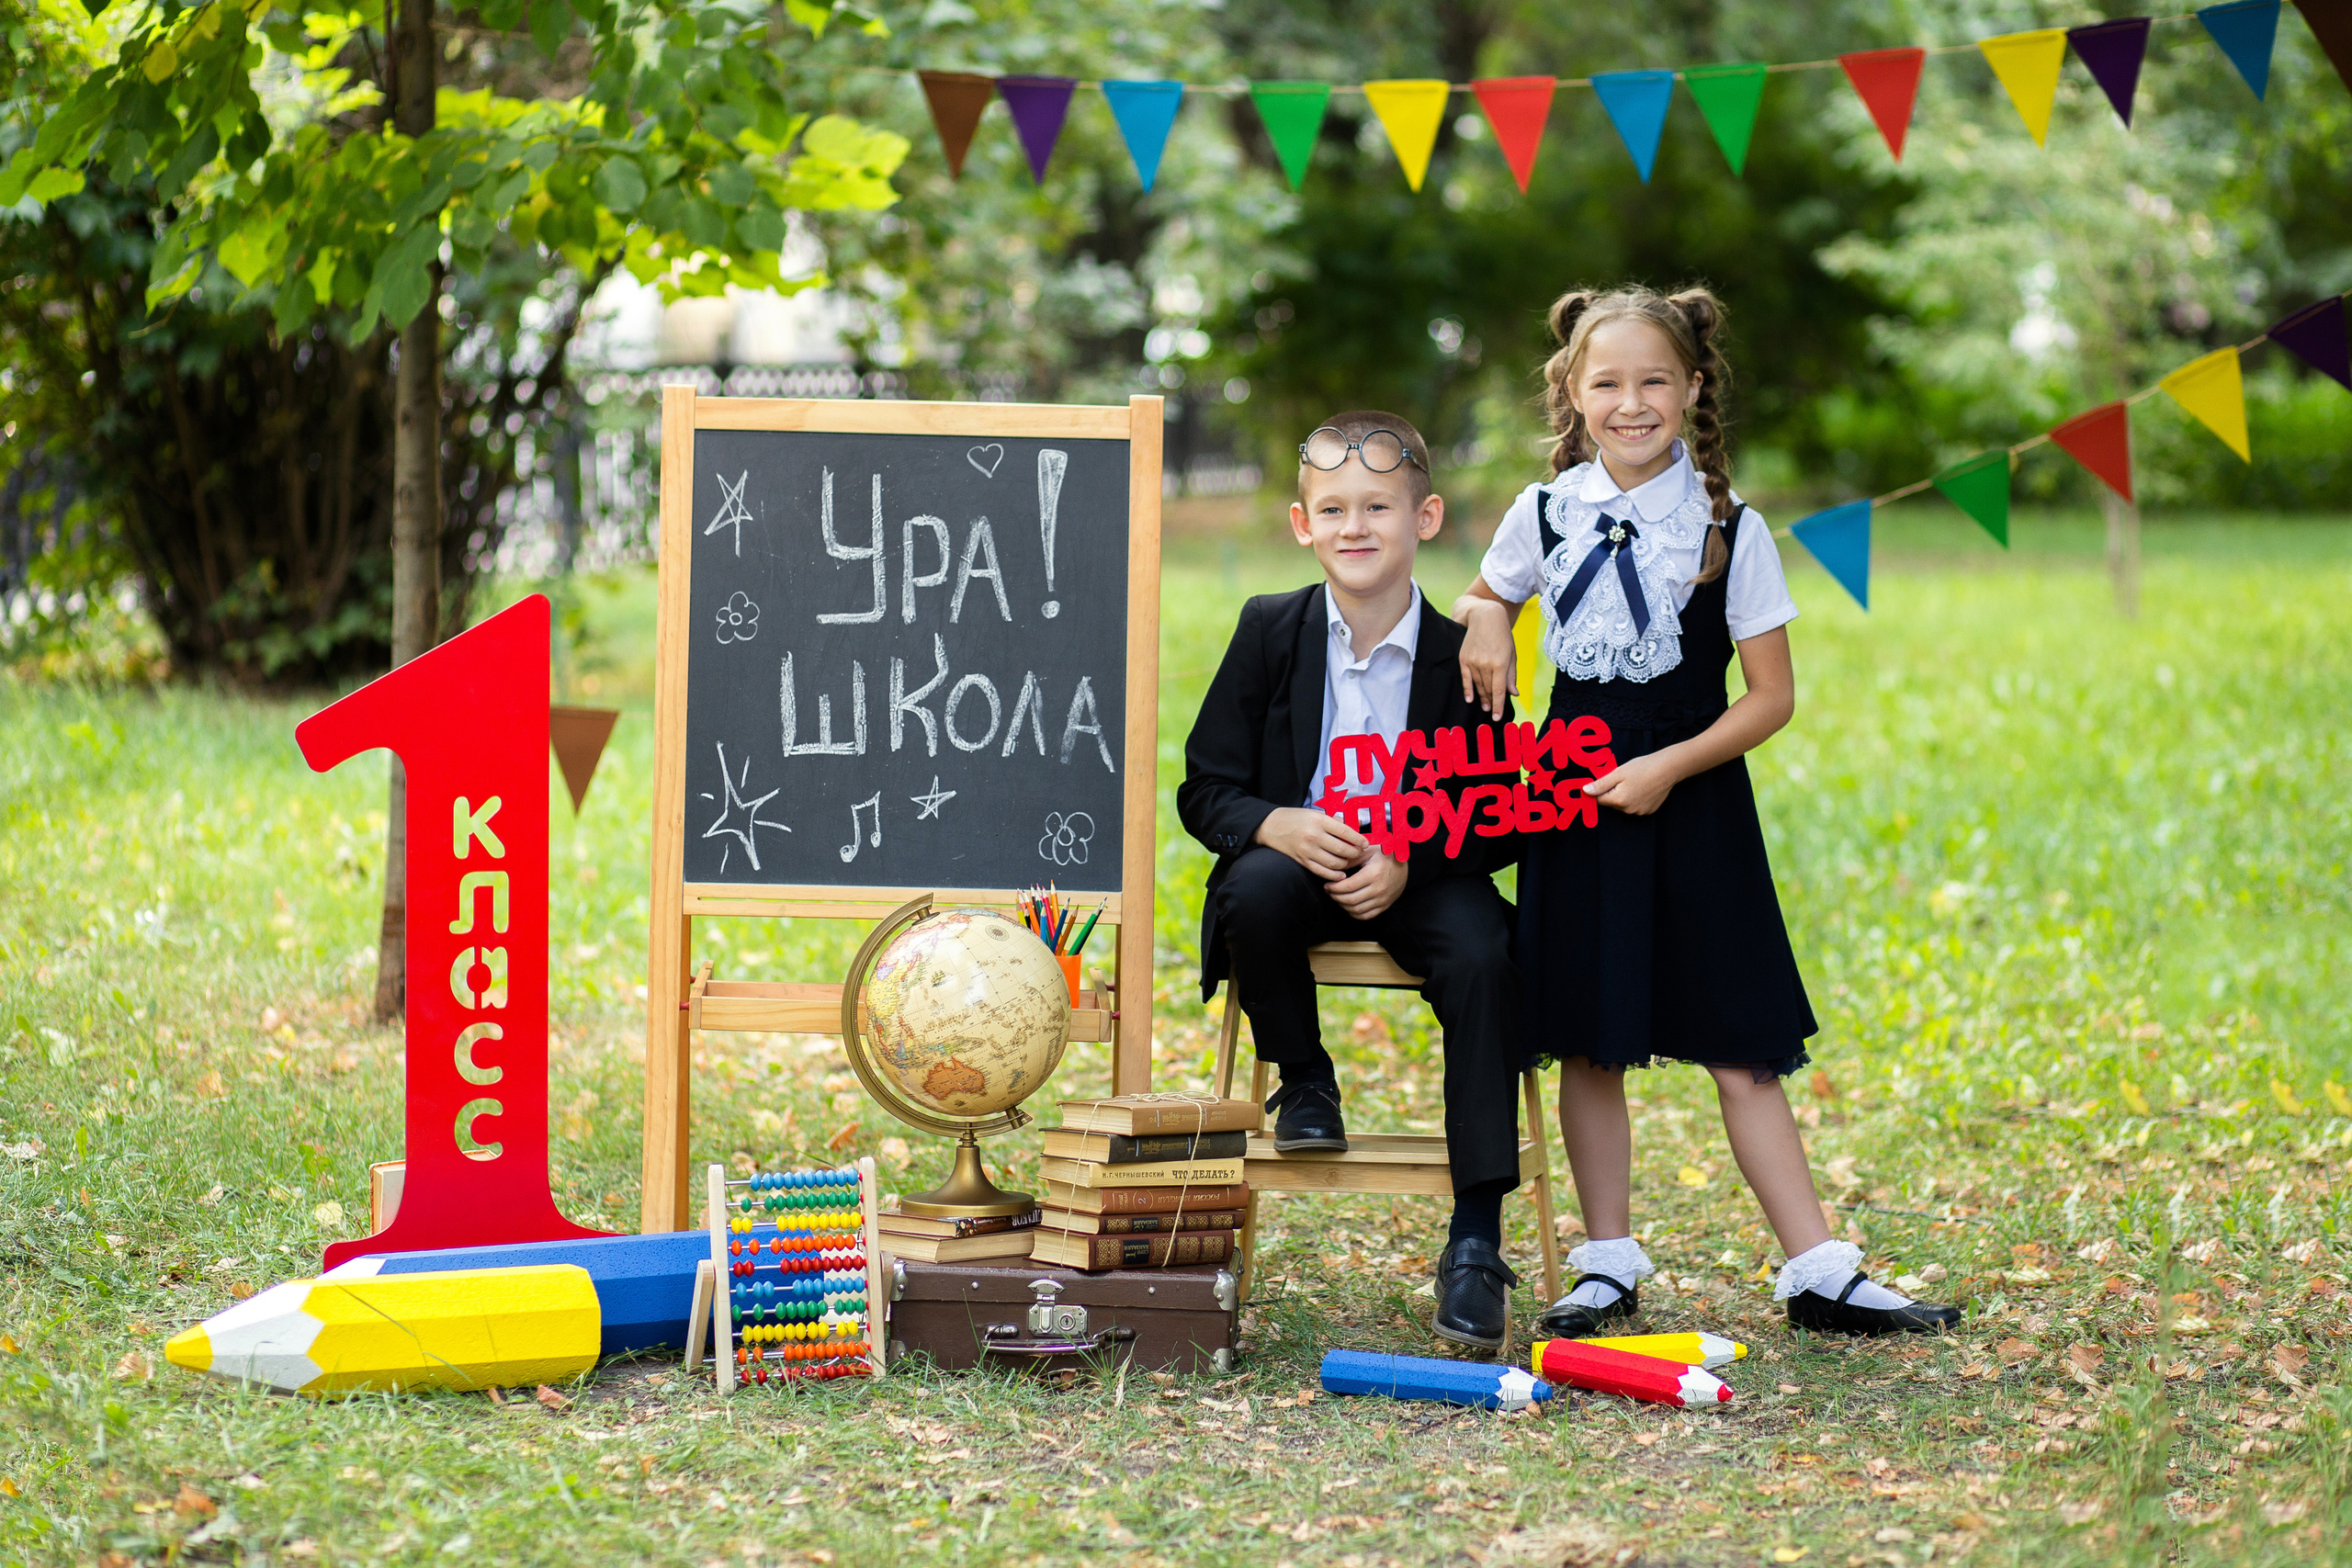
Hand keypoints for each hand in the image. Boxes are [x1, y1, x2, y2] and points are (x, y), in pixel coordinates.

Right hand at [1254, 807, 1369, 880]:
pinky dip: (1334, 875)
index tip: (1366, 844)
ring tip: (1349, 861)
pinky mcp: (1302, 860)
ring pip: (1334, 863)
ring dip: (1346, 864)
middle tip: (1359, 853)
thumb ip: (1335, 821)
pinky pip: (1322, 871)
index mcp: (1319, 821)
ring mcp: (1307, 850)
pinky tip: (1340, 874)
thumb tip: (1356, 826)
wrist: (1271, 826)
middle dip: (1354, 853)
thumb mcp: (1316, 813)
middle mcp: (1314, 836)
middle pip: (1342, 849)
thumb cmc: (1296, 818)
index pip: (1345, 832)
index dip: (1358, 839)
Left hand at [1325, 850, 1407, 919]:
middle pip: (1351, 900)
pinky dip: (1354, 913)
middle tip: (1329, 891)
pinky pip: (1367, 916)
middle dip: (1335, 897)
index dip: (1333, 888)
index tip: (1327, 885)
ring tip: (1337, 897)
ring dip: (1343, 905)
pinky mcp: (1385, 905)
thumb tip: (1332, 868)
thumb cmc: (1383, 854)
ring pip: (1357, 910)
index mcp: (1373, 874)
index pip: (1348, 887)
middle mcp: (1379, 889)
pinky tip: (1348, 906)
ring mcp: (1383, 899)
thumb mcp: (1367, 852)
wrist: (1402, 863)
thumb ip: (1349, 860)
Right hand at [1454, 598, 1517, 719]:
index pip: (1499, 691)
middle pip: (1488, 689)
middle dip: (1491, 702)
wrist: (1485, 617)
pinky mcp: (1464, 659)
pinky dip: (1468, 690)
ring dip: (1481, 697)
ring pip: (1478, 685)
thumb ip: (1512, 675)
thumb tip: (1514, 693)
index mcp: (1501, 663)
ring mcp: (1473, 661)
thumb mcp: (1512, 654)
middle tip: (1491, 712)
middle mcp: (1486, 664)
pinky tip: (1470, 699)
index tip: (1497, 718)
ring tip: (1485, 706)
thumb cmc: (1503, 636)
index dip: (1498, 706)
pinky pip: (1466, 679)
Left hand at [1583, 751, 1681, 815]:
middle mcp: (1628, 810)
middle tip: (1623, 778)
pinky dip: (1636, 799)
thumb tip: (1585, 791)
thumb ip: (1600, 784)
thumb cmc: (1642, 768)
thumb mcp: (1618, 773)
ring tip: (1635, 782)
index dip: (1600, 790)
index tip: (1606, 781)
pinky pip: (1636, 806)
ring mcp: (1640, 812)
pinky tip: (1643, 788)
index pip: (1599, 799)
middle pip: (1612, 803)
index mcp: (1619, 800)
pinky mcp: (1649, 811)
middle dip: (1613, 792)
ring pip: (1624, 805)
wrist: (1667, 769)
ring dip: (1625, 796)